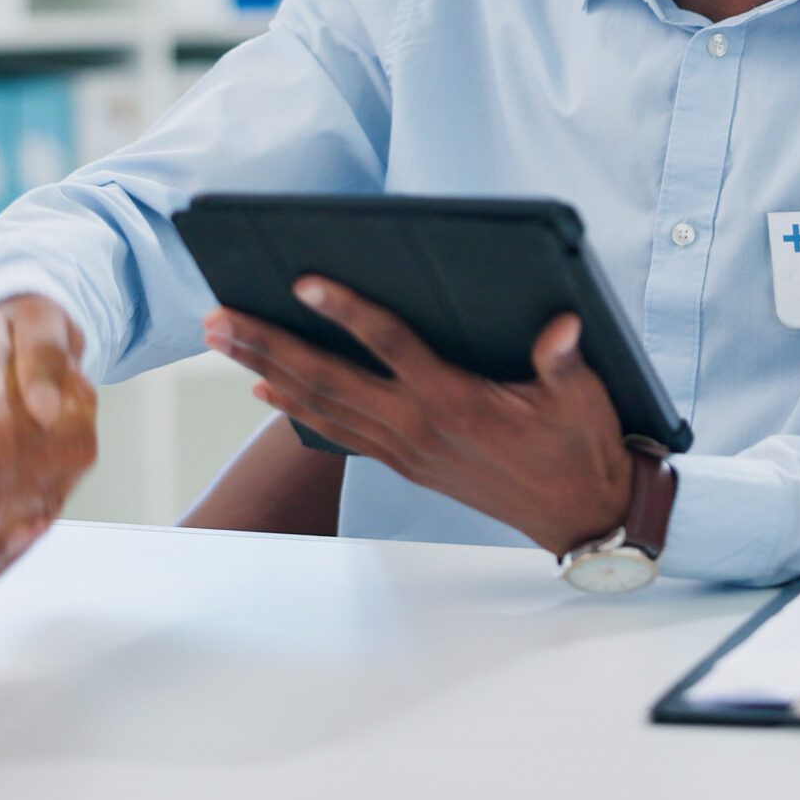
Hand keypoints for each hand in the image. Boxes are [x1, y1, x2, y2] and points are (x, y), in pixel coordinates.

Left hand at [202, 277, 632, 553]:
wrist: (581, 516)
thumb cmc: (580, 448)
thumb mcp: (582, 399)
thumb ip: (564, 361)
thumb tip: (563, 325)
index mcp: (456, 401)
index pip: (390, 346)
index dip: (347, 313)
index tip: (303, 283)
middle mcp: (418, 428)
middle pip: (327, 378)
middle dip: (266, 345)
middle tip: (216, 318)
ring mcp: (406, 450)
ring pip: (321, 405)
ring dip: (266, 370)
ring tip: (222, 340)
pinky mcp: (405, 464)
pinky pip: (338, 432)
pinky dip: (296, 410)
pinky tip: (264, 390)